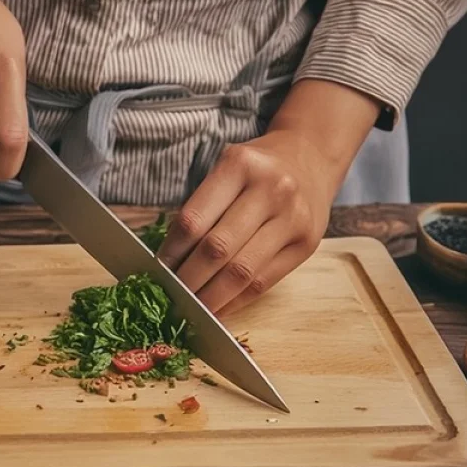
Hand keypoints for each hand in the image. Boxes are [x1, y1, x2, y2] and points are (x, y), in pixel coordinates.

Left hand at [156, 79, 382, 315]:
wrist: (311, 157)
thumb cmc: (256, 169)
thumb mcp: (226, 170)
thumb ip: (202, 208)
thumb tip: (169, 262)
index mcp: (239, 165)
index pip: (194, 220)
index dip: (170, 253)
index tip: (156, 272)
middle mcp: (270, 190)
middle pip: (217, 249)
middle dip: (188, 281)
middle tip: (169, 297)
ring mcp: (293, 218)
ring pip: (241, 272)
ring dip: (210, 298)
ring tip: (191, 310)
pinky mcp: (307, 244)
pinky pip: (264, 283)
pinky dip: (235, 301)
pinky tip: (218, 309)